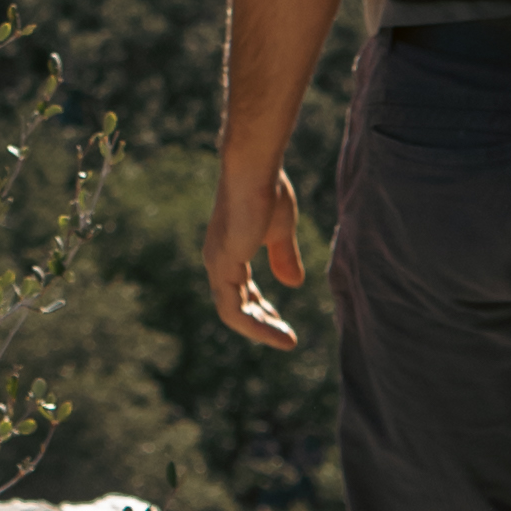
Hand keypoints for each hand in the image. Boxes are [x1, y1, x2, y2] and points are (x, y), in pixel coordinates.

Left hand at [205, 155, 307, 349]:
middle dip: (262, 323)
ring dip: (260, 330)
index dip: (260, 308)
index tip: (281, 321)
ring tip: (287, 341)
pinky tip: (276, 331)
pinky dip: (254, 326)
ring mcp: (217, 264)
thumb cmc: (267, 190)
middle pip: (236, 304)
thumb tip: (293, 284)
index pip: (241, 290)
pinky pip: (232, 310)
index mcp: (230, 250)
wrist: (254, 169)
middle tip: (286, 337)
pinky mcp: (223, 266)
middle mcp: (218, 259)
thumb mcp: (280, 230)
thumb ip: (283, 257)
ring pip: (232, 313)